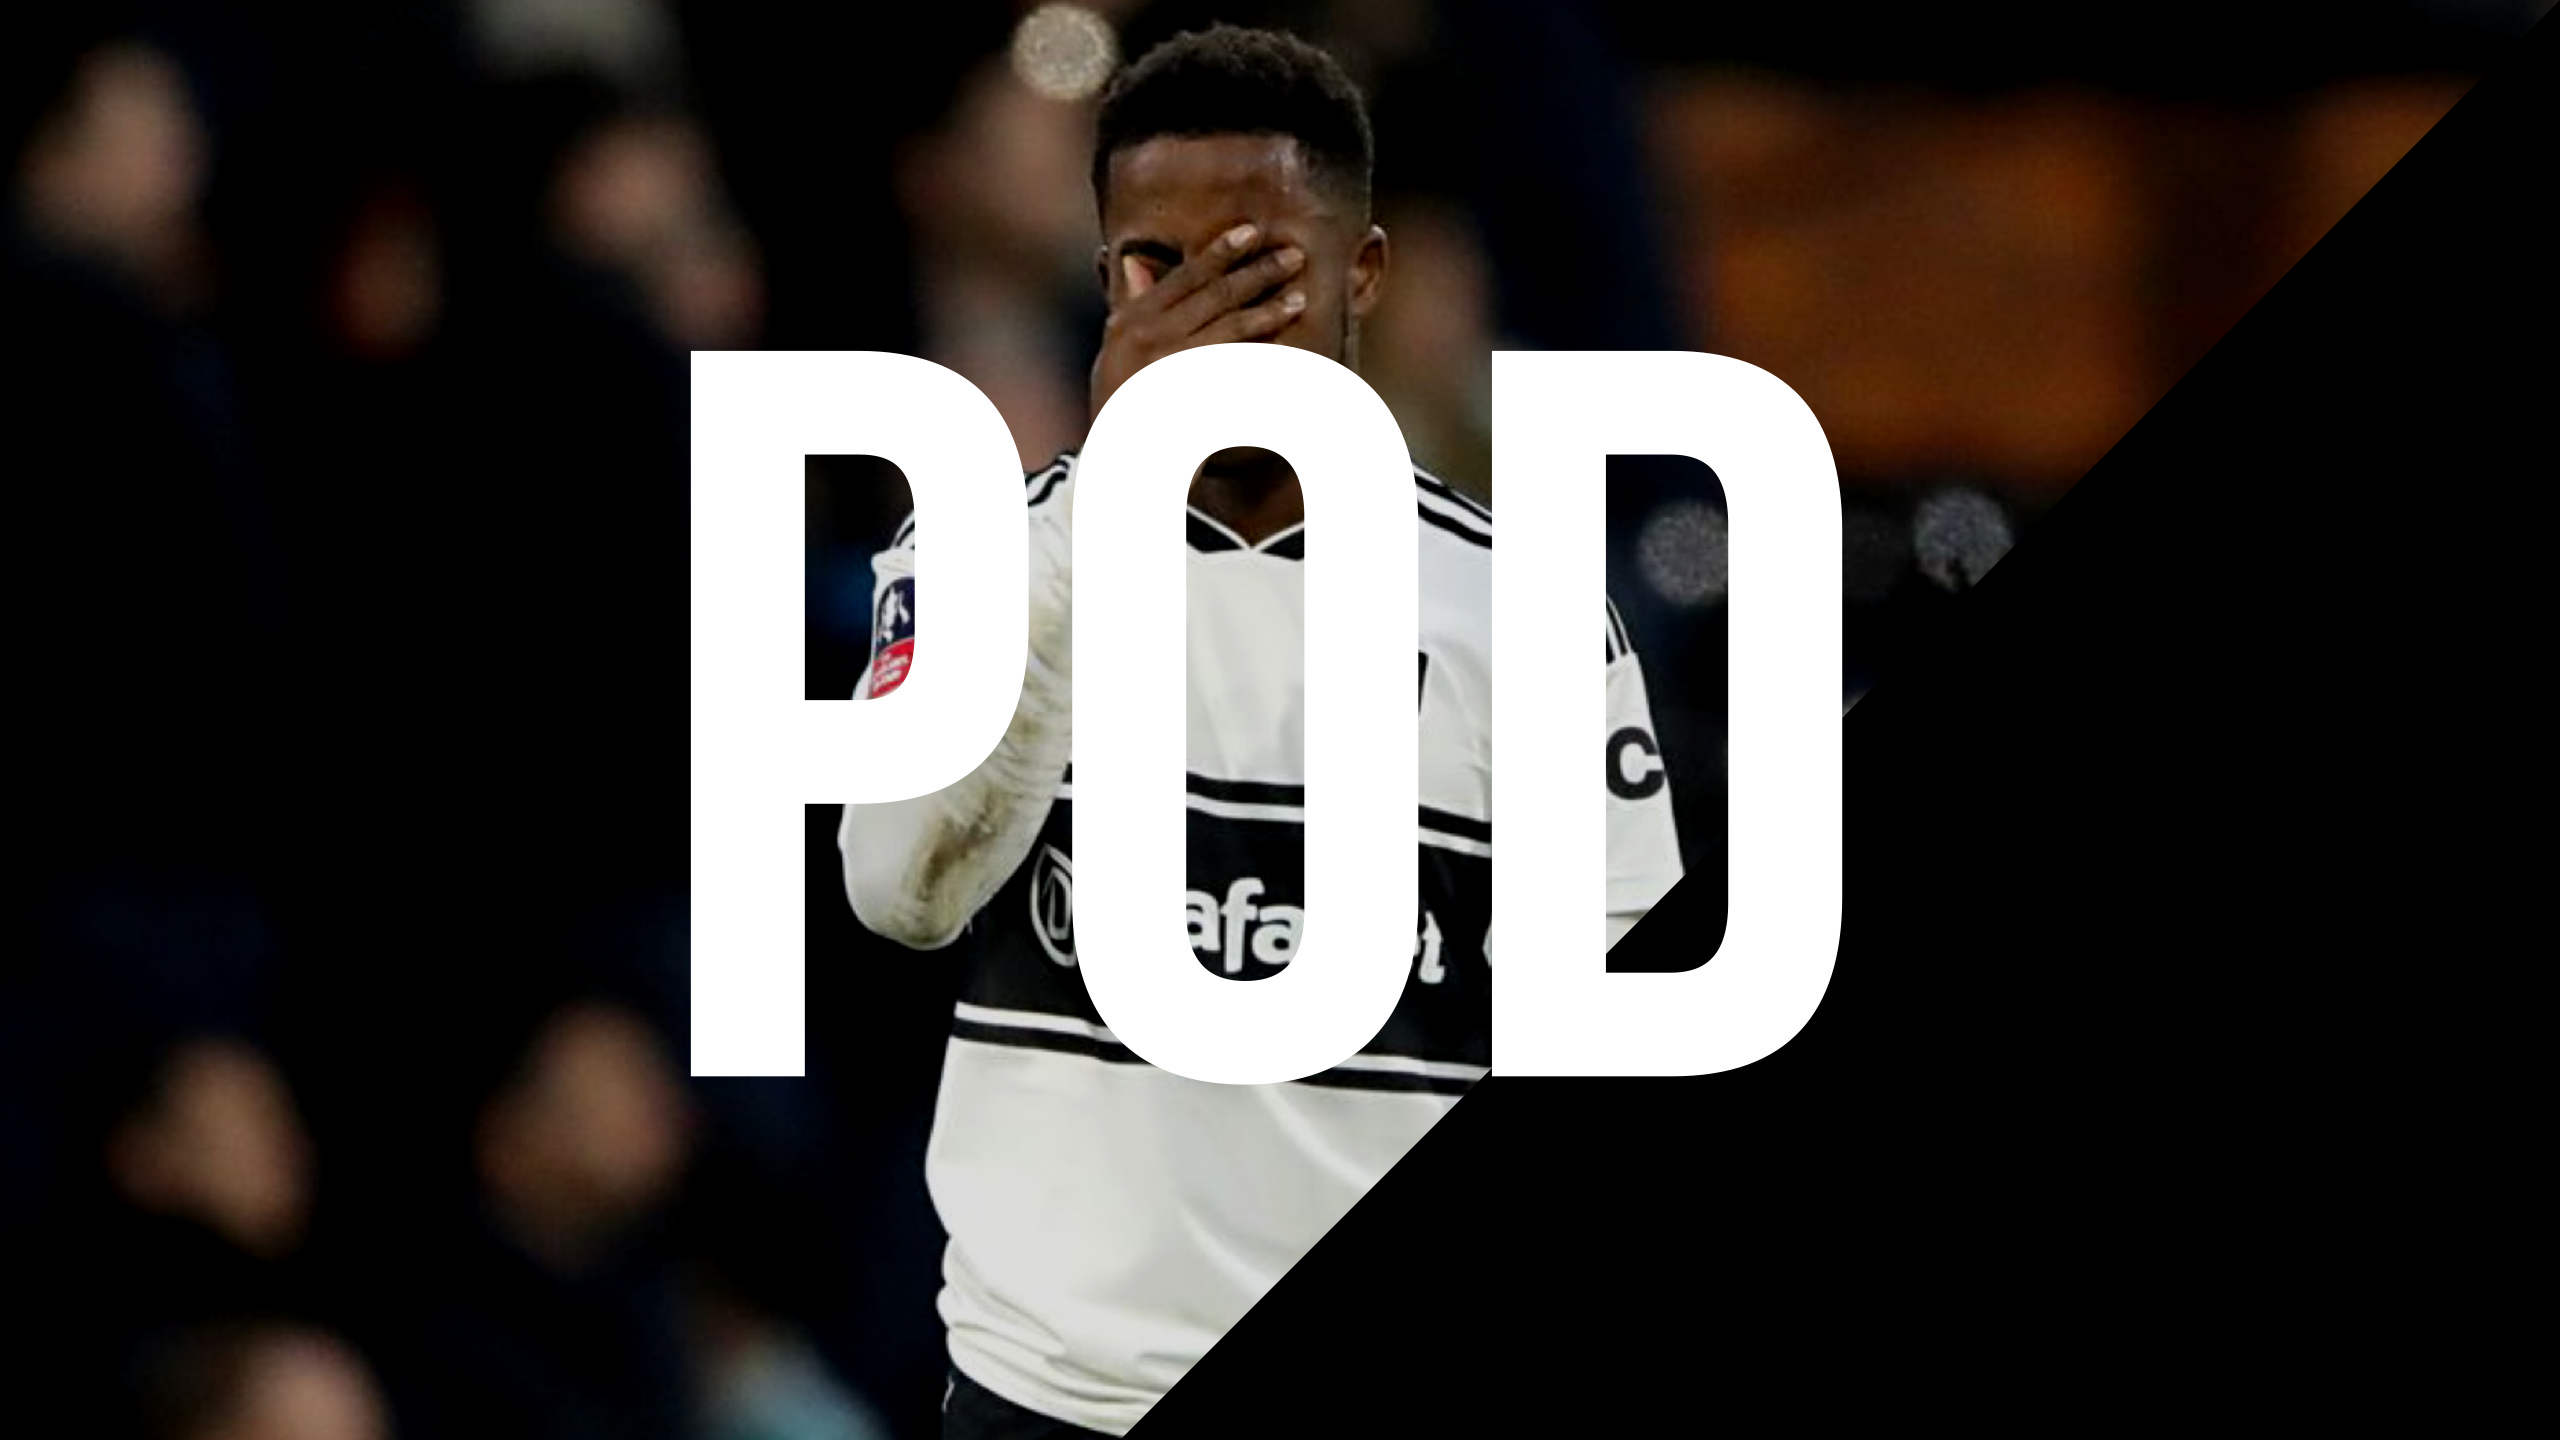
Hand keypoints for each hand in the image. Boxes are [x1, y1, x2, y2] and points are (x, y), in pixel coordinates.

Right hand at [1089, 223, 1305, 418]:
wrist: (1119, 470)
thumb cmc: (1121, 410)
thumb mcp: (1113, 355)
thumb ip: (1129, 310)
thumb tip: (1134, 260)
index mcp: (1127, 323)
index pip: (1182, 278)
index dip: (1219, 252)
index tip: (1251, 232)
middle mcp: (1143, 340)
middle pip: (1212, 296)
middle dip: (1257, 272)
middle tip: (1294, 255)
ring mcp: (1165, 368)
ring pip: (1229, 329)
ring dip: (1268, 310)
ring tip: (1298, 299)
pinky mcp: (1188, 397)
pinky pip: (1236, 371)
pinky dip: (1265, 360)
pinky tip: (1292, 354)